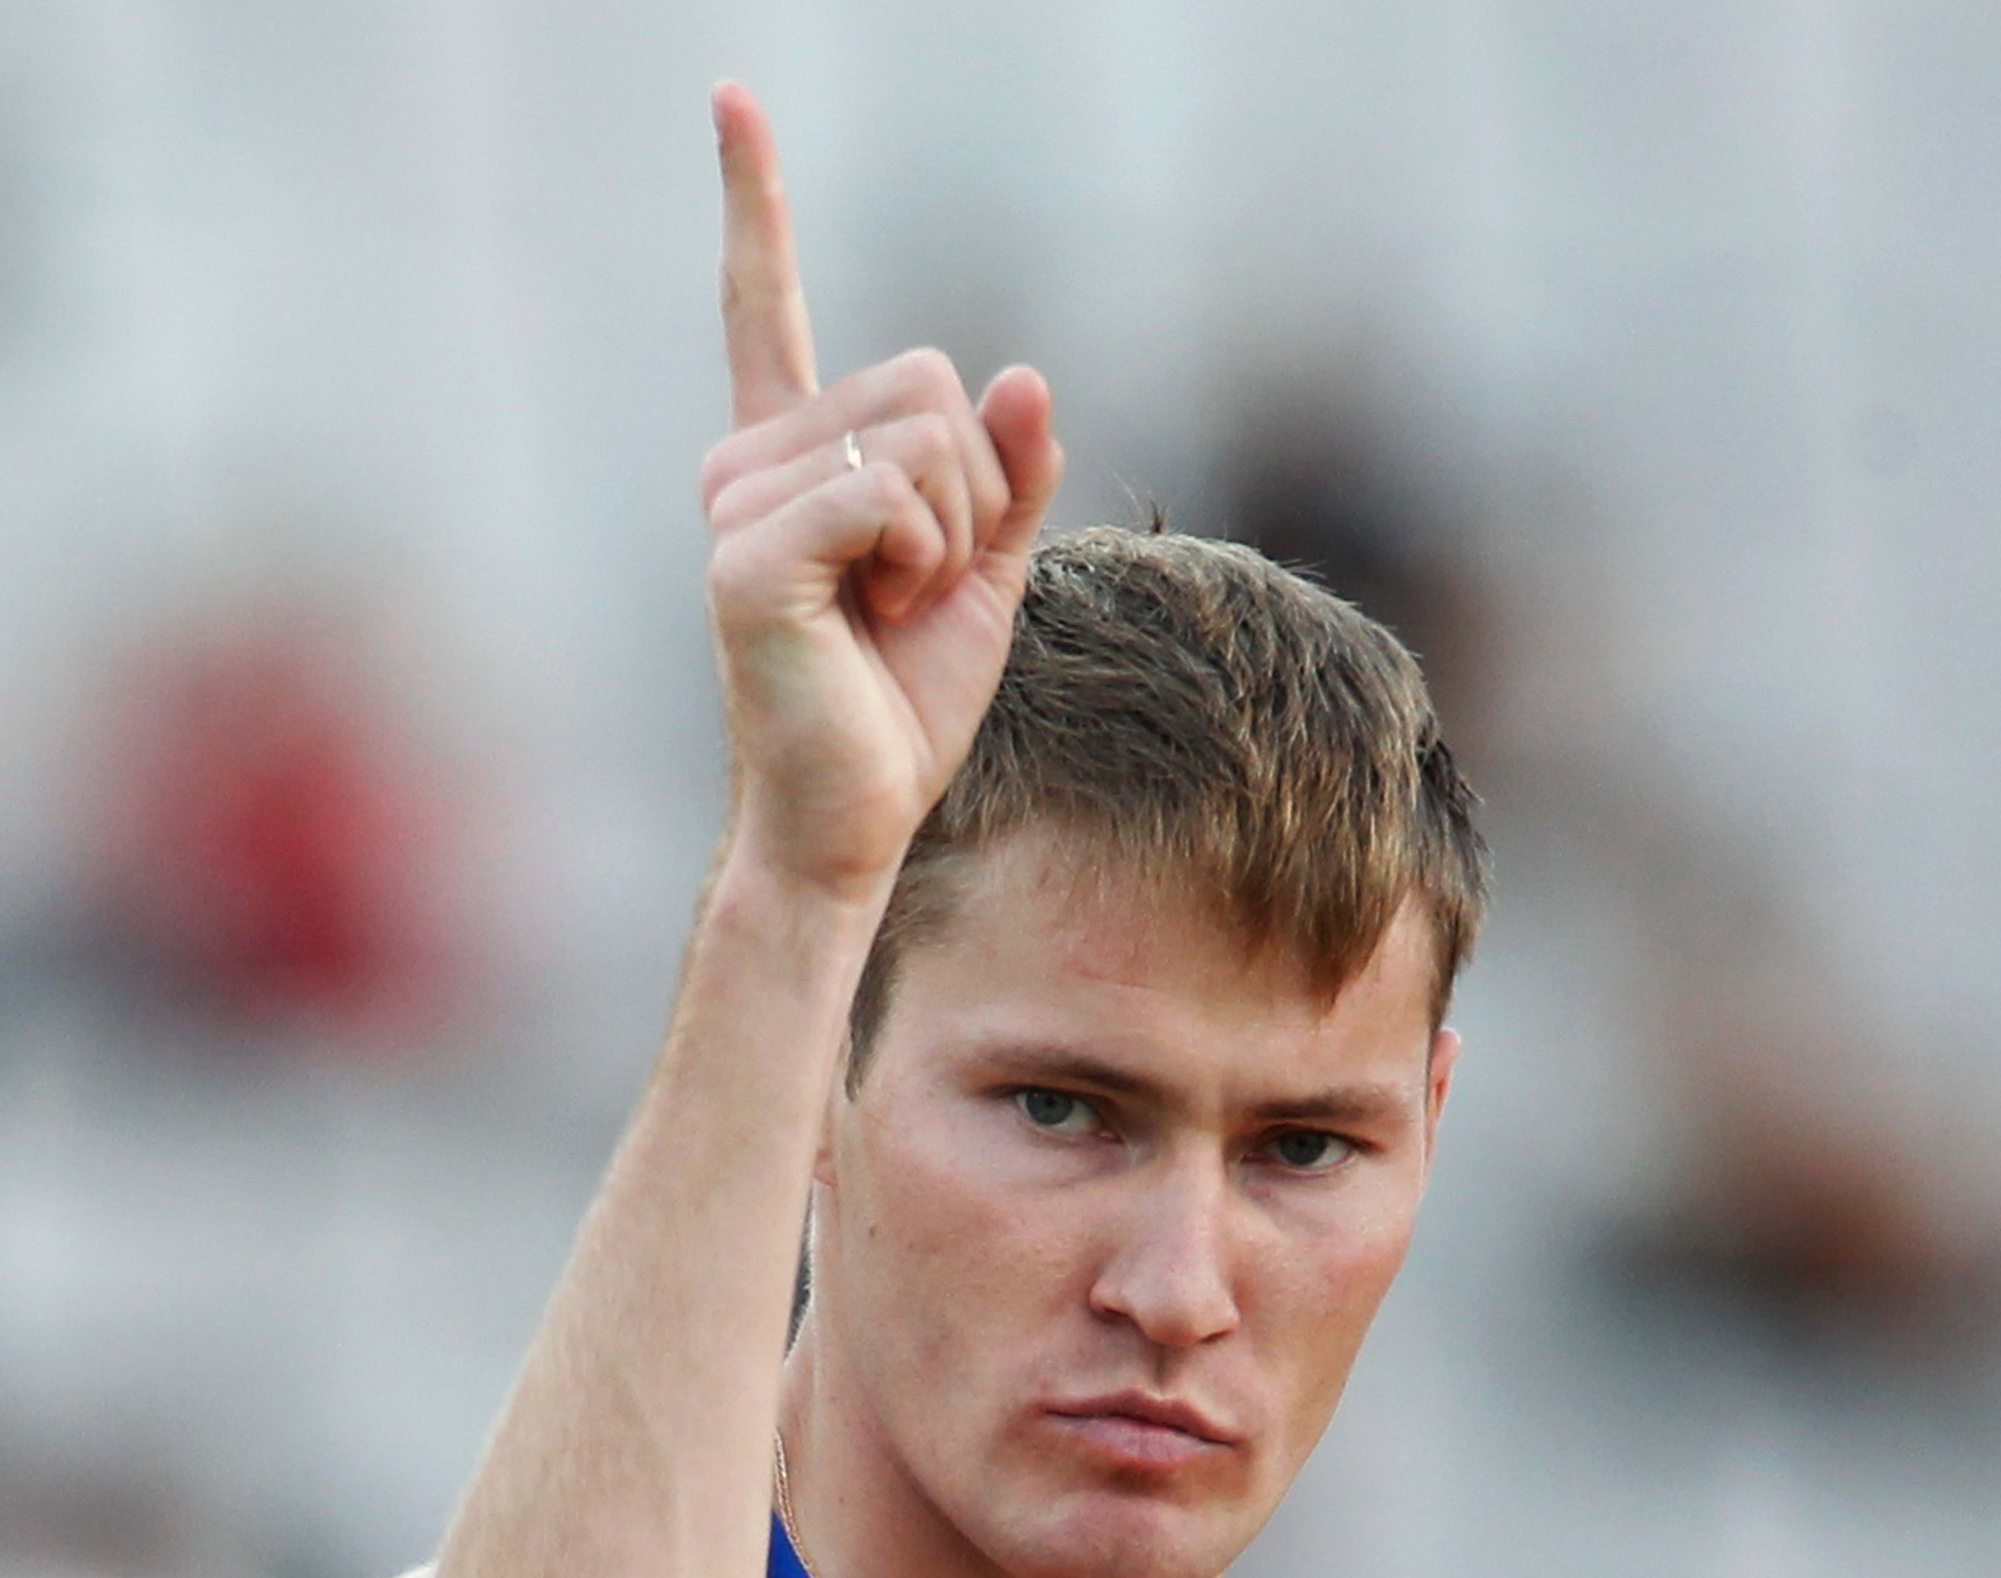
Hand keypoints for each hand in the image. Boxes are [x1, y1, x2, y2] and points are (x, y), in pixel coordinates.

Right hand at [697, 83, 1063, 900]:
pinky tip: (882, 611)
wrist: (859, 814)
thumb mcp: (988, 571)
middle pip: (924, 380)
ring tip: (895, 606)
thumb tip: (1027, 375)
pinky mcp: (744, 556)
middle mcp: (744, 460)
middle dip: (976, 488)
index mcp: (790, 455)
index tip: (731, 99)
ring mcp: (733, 502)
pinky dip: (923, 553)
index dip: (749, 202)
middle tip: (923, 582)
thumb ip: (1012, 474)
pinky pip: (887, 493)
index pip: (764, 305)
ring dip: (956, 532)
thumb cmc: (907, 702)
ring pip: (921, 437)